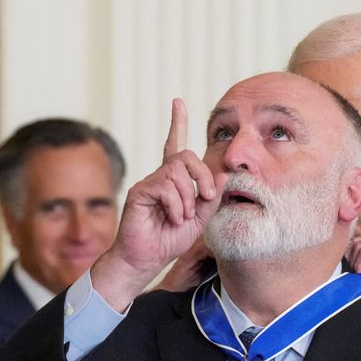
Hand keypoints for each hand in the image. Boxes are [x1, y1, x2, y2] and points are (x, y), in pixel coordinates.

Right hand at [93, 99, 224, 310]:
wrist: (147, 259)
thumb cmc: (171, 239)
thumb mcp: (201, 219)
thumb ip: (211, 197)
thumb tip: (221, 173)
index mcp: (175, 180)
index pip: (176, 145)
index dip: (177, 122)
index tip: (177, 101)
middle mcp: (161, 176)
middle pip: (186, 156)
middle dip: (203, 176)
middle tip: (207, 197)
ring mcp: (149, 182)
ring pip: (177, 172)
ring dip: (188, 198)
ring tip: (183, 217)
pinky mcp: (139, 191)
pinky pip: (165, 187)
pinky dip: (176, 206)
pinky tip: (172, 219)